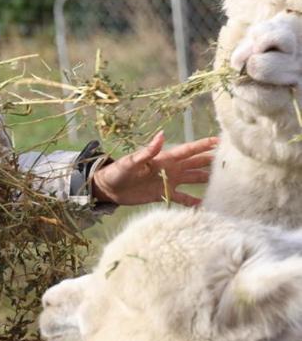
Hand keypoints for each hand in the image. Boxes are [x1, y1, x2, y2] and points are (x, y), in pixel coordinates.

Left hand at [90, 131, 216, 206]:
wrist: (108, 188)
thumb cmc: (118, 171)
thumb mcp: (131, 161)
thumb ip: (147, 151)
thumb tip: (161, 135)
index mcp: (164, 159)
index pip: (188, 150)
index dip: (204, 145)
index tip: (220, 141)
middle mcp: (170, 168)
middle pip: (196, 163)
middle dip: (212, 161)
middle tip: (232, 161)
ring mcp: (168, 181)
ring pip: (193, 179)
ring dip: (207, 180)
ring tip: (226, 182)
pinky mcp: (163, 194)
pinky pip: (183, 198)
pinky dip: (194, 202)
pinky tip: (206, 206)